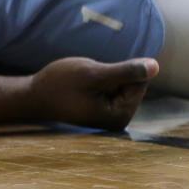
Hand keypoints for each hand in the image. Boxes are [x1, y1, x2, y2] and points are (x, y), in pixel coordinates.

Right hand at [30, 57, 158, 130]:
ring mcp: (109, 118)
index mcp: (120, 116)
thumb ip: (126, 71)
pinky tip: (80, 89)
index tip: (94, 77)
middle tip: (85, 81)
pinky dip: (98, 84)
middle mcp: (118, 121)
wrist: (32, 97)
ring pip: (120, 86)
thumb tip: (156, 66)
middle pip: (132, 85)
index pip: (140, 82)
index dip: (118, 71)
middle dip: (111, 75)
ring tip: (81, 85)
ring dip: (103, 78)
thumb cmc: (59, 85)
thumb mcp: (94, 74)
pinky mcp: (101, 113)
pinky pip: (110, 91)